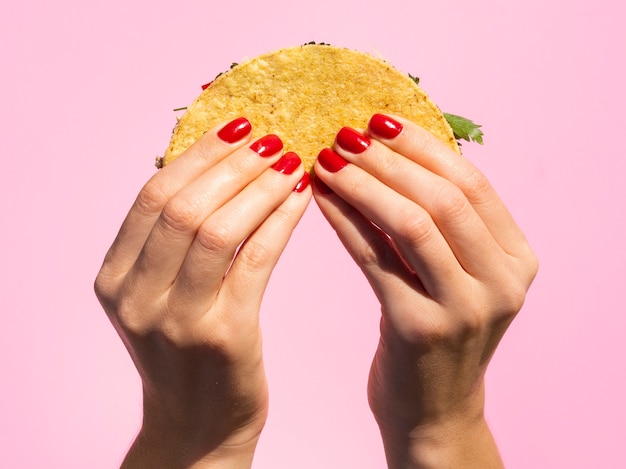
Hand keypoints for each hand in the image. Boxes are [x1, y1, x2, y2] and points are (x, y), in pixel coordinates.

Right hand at [94, 118, 310, 467]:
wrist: (197, 428)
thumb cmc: (186, 354)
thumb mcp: (161, 296)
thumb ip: (174, 241)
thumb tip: (216, 165)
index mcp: (114, 279)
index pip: (153, 197)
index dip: (196, 155)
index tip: (235, 124)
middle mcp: (136, 297)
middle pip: (182, 206)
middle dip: (231, 163)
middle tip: (270, 135)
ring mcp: (177, 319)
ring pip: (218, 229)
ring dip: (258, 186)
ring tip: (290, 159)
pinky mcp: (223, 335)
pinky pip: (255, 259)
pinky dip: (280, 221)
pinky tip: (301, 198)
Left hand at [313, 115, 537, 467]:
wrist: (433, 411)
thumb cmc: (436, 332)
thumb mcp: (455, 275)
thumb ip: (438, 222)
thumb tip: (384, 151)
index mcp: (517, 259)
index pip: (472, 183)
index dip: (423, 146)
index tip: (380, 119)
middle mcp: (502, 282)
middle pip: (445, 197)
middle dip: (390, 159)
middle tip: (345, 132)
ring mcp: (465, 308)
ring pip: (413, 222)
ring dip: (365, 183)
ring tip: (326, 157)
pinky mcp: (419, 329)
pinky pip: (376, 256)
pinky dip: (346, 219)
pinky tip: (319, 196)